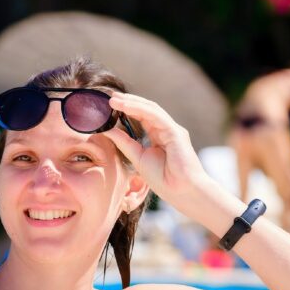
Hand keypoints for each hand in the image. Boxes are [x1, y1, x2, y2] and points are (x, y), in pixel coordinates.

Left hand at [103, 93, 214, 210]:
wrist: (181, 192)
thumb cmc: (164, 179)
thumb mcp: (137, 158)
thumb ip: (124, 143)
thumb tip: (108, 130)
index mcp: (159, 136)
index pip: (142, 117)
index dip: (127, 109)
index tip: (110, 104)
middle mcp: (166, 129)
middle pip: (146, 109)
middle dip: (128, 101)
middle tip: (110, 97)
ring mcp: (172, 129)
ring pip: (150, 109)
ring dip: (131, 102)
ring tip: (114, 100)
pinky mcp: (175, 132)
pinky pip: (156, 116)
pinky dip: (140, 109)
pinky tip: (125, 106)